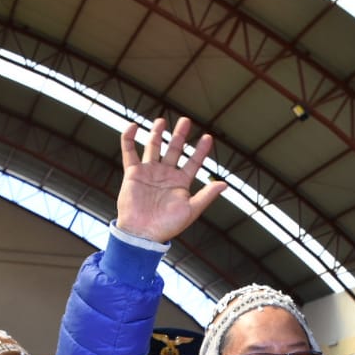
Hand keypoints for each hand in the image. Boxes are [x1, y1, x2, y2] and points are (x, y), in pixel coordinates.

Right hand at [116, 117, 226, 242]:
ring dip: (157, 134)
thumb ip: (206, 196)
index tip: (208, 137)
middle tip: (186, 121)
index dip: (201, 150)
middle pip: (174, 150)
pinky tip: (133, 126)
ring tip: (161, 121)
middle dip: (179, 136)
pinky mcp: (133, 174)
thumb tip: (225, 184)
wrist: (142, 234)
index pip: (193, 162)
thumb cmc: (167, 226)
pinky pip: (129, 152)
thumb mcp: (191, 210)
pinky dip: (129, 139)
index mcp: (180, 183)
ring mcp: (149, 173)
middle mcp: (165, 175)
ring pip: (153, 147)